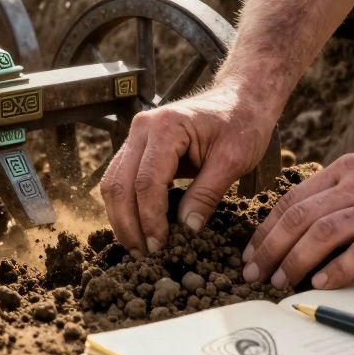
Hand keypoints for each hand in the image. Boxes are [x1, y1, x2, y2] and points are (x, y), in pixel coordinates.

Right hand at [100, 84, 277, 254]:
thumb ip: (207, 194)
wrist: (241, 98)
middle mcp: (141, 128)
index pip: (146, 182)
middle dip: (129, 224)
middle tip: (145, 255)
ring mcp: (135, 136)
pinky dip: (124, 206)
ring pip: (112, 183)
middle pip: (120, 184)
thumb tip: (187, 230)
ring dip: (121, 218)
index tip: (160, 246)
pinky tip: (137, 228)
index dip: (150, 218)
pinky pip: (120, 179)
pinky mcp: (137, 147)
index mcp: (166, 127)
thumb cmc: (241, 124)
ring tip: (138, 247)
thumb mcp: (233, 160)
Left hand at [242, 141, 353, 289]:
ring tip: (280, 283)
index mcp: (348, 170)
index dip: (267, 228)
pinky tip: (323, 285)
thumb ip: (349, 193)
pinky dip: (340, 268)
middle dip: (270, 248)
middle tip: (253, 274)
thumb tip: (314, 225)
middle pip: (299, 216)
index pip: (293, 199)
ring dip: (296, 261)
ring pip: (324, 232)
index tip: (252, 252)